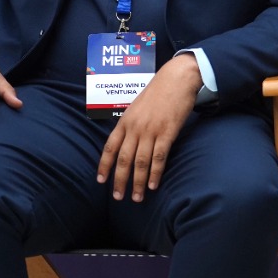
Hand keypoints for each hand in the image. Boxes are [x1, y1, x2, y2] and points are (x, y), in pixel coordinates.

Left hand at [97, 54, 201, 202]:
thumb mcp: (137, 107)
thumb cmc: (158, 92)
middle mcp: (135, 127)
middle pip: (124, 159)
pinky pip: (159, 157)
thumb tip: (126, 142)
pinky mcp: (167, 132)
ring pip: (141, 162)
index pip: (110, 147)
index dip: (104, 165)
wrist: (177, 79)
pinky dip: (156, 173)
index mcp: (125, 121)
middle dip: (120, 181)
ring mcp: (151, 130)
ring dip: (138, 182)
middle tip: (118, 197)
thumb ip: (131, 124)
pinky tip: (154, 185)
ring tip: (137, 198)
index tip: (101, 181)